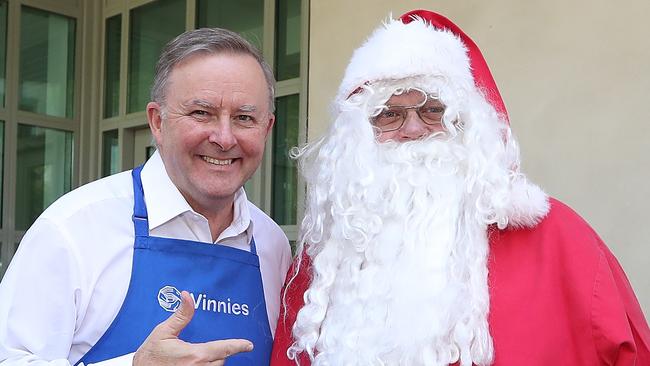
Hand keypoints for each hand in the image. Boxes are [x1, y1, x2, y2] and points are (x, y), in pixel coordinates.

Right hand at [133, 290, 252, 364]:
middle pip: (221, 359)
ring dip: (212, 362)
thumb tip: (188, 297)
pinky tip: (197, 364)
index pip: (224, 348)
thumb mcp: (163, 332)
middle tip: (207, 348)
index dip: (238, 345)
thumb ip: (180, 315)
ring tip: (198, 357)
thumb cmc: (149, 358)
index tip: (248, 345)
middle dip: (218, 353)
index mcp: (195, 355)